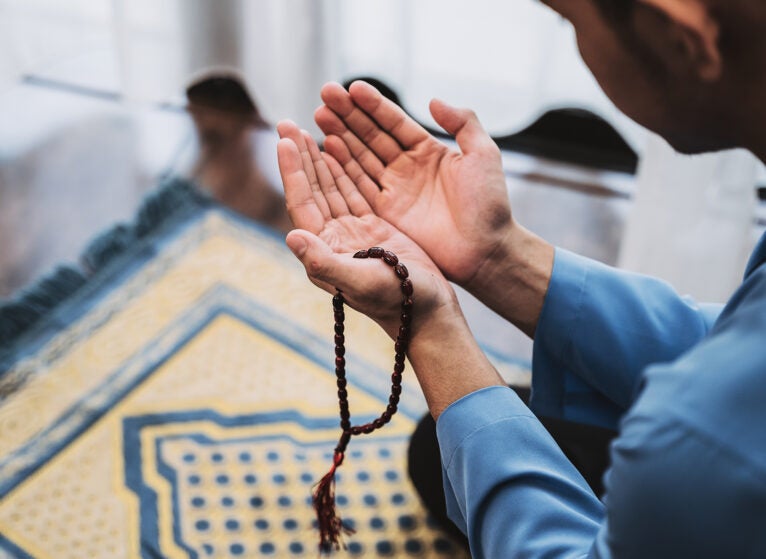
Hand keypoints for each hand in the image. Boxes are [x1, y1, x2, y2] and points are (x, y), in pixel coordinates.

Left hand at [276, 120, 456, 339]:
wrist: (429, 313)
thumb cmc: (397, 301)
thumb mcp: (360, 282)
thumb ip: (324, 262)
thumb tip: (291, 236)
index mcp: (325, 250)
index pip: (302, 203)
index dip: (293, 171)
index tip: (285, 139)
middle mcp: (335, 240)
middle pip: (313, 190)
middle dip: (301, 157)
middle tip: (288, 123)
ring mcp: (355, 234)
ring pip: (333, 188)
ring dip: (319, 159)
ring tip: (307, 129)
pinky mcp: (375, 230)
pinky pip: (355, 192)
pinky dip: (346, 170)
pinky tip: (338, 151)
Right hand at [314, 81, 512, 288]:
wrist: (486, 249)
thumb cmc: (490, 204)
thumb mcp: (483, 155)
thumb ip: (463, 123)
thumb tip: (433, 100)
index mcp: (428, 151)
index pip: (394, 122)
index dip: (374, 104)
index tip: (353, 87)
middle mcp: (407, 167)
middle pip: (371, 136)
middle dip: (348, 115)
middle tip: (325, 94)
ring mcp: (394, 190)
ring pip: (361, 157)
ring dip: (340, 136)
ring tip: (319, 115)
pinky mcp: (386, 213)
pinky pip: (360, 185)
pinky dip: (342, 167)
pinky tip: (327, 147)